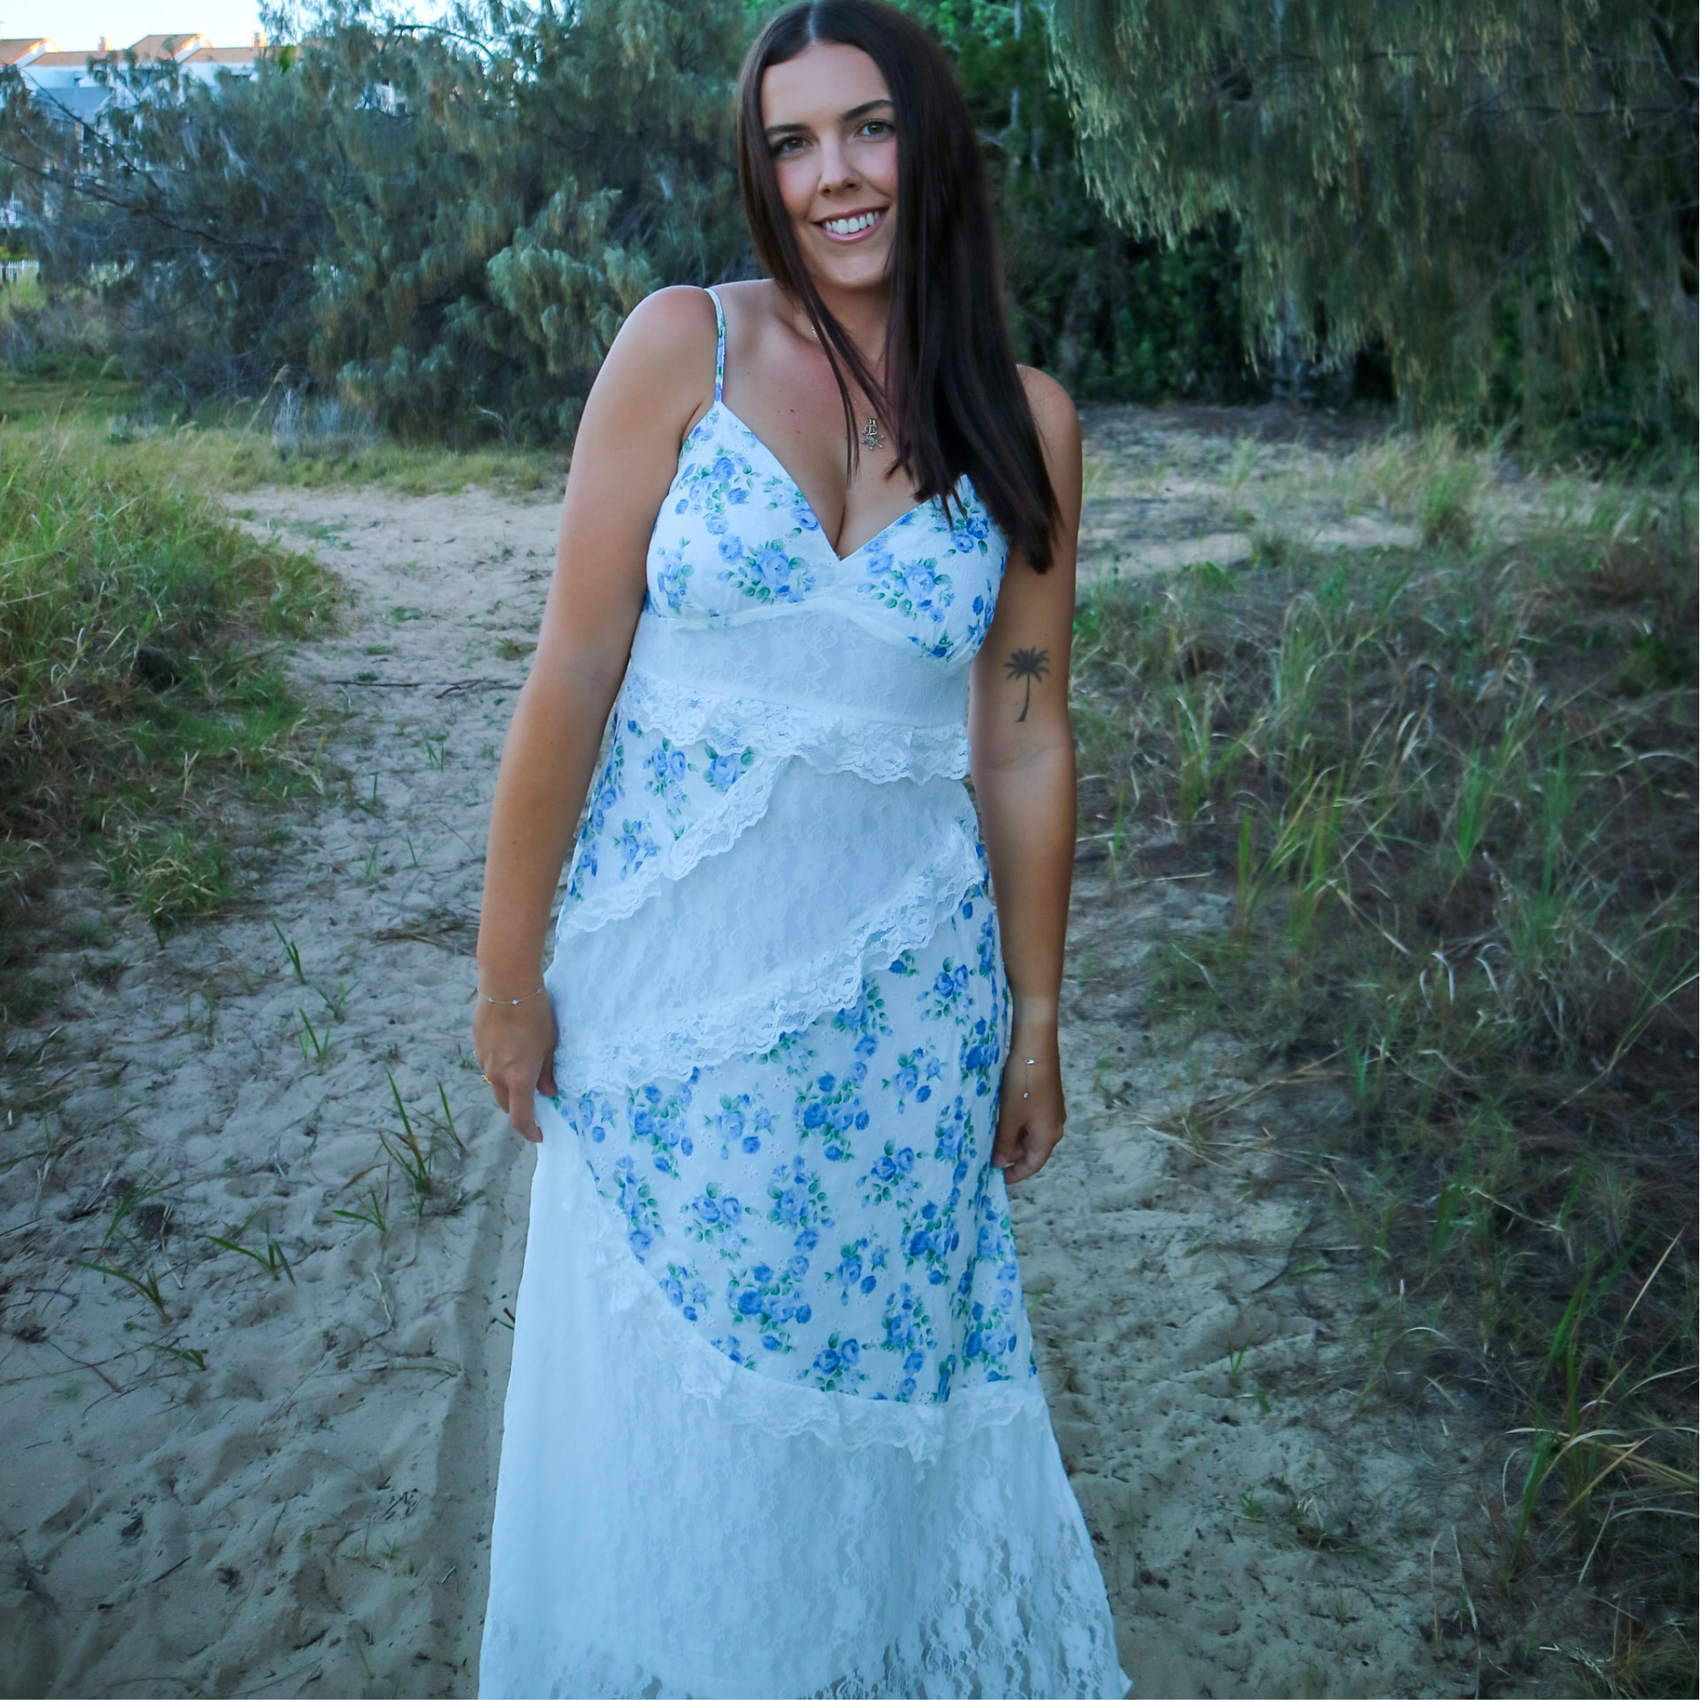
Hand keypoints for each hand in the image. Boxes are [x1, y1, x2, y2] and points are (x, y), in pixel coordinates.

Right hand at [472, 990, 558, 1142]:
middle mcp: (497, 1075)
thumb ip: (547, 1072)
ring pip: (496, 1084)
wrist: (506, 985)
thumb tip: (548, 1092)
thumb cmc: (535, 1014)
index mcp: (518, 1079)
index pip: (520, 1118)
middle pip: (506, 1104)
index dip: (530, 1131)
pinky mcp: (477, 1046)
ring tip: (525, 1067)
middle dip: (520, 1108)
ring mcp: (484, 1060)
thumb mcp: (549, 1045)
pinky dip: (501, 1066)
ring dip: (509, 1085)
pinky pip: (489, 1065)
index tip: (540, 1134)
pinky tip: (512, 1048)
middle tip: (537, 1099)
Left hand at [991, 1018, 1064, 1184]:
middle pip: (1032, 1150)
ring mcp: (1051, 1110)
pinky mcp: (1045, 1097)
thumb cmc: (1023, 1084)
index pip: (1032, 1165)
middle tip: (987, 1156)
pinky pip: (1030, 1119)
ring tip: (989, 1138)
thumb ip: (1003, 1141)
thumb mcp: (1010, 1116)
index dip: (1015, 1174)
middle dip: (1010, 1155)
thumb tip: (998, 1162)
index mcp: (1048, 1135)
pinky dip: (1016, 1124)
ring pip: (1030, 1134)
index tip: (997, 1179)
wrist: (1035, 1047)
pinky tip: (999, 1119)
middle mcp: (1054, 1125)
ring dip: (1012, 1138)